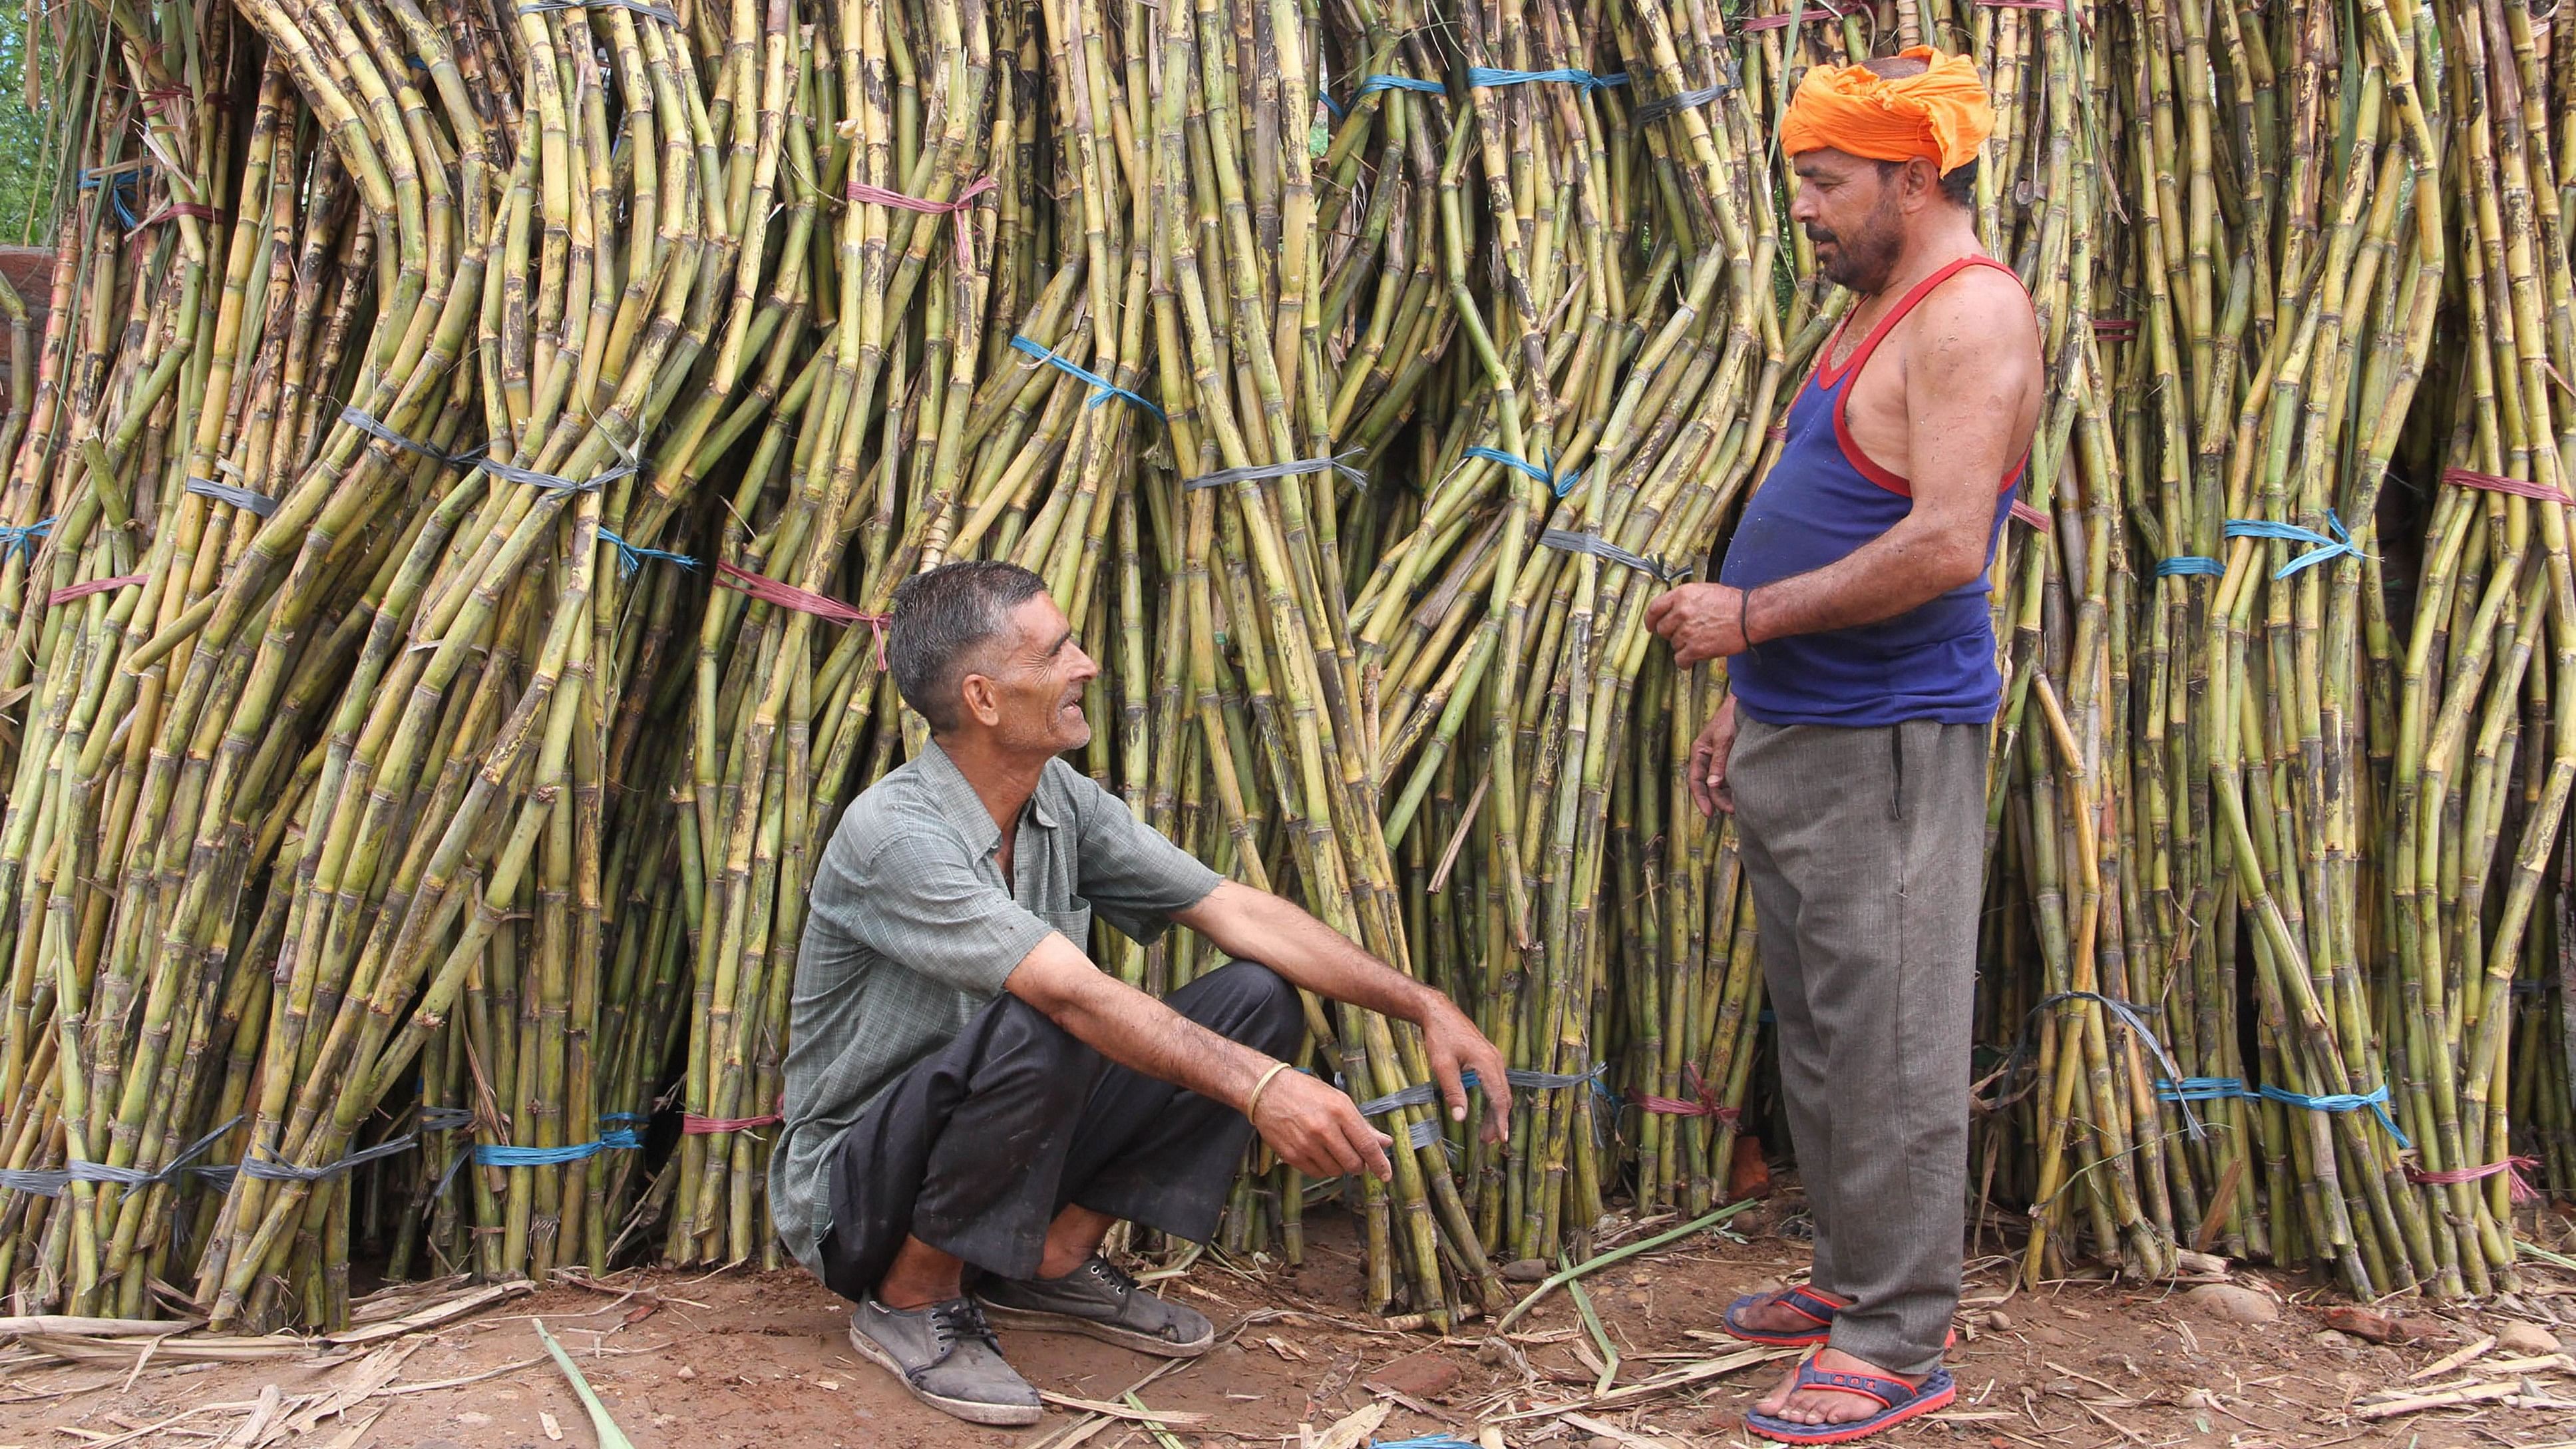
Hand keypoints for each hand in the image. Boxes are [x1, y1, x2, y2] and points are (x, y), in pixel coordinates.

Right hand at [1250, 1069, 1394, 1181]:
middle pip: (1353, 1163)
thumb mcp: (1338, 1100)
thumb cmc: (1305, 1092)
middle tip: (1353, 1156)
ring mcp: (1306, 1144)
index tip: (1385, 1174)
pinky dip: (1322, 1168)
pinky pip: (1317, 1173)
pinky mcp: (1292, 1155)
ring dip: (1339, 1165)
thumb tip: (1385, 1142)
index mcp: (1339, 1111)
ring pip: (1336, 1171)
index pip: (1366, 1144)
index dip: (1379, 1163)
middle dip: (1358, 1164)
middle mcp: (1323, 1129)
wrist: (1267, 1091)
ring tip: (1331, 1149)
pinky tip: (1317, 1153)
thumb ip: (1362, 1125)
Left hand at [1420, 999, 1513, 1143]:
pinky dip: (1493, 1098)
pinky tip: (1485, 1109)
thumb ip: (1454, 1092)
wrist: (1439, 1012)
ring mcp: (1493, 1057)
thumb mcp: (1443, 1067)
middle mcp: (1496, 1060)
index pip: (1499, 1099)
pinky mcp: (1488, 1057)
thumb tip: (1460, 1118)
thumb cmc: (1439, 1037)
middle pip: (1503, 1096)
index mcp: (1487, 1063)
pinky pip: (1496, 1082)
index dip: (1500, 1121)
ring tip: (1486, 1131)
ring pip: (1501, 1090)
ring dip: (1495, 1111)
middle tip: (1489, 1140)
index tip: (1500, 1139)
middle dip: (1498, 1120)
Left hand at [1645, 582, 1750, 667]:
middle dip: (1671, 633)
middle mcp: (1681, 612)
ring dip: (1683, 646)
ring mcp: (1687, 631)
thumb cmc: (1731, 602)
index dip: (1650, 620)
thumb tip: (1672, 609)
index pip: (1654, 609)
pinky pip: (1680, 660)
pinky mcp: (1696, 649)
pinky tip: (1692, 659)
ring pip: (1674, 645)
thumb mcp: (1704, 591)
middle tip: (1686, 633)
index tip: (1650, 626)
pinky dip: (1685, 662)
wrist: (1750, 616)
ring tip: (1700, 641)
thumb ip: (1684, 599)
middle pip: (1662, 629)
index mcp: (1681, 595)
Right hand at [1688, 695, 1738, 818]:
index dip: (1701, 798)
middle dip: (1718, 800)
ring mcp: (1719, 760)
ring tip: (1739, 805)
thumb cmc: (1730, 718)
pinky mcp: (1730, 759)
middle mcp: (1707, 759)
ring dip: (1727, 795)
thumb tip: (1713, 785)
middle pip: (1708, 786)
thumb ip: (1719, 762)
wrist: (1746, 705)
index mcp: (1699, 753)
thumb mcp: (1724, 740)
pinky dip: (1734, 787)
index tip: (1709, 813)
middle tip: (1733, 810)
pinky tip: (1743, 794)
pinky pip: (1729, 778)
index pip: (1695, 781)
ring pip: (1720, 784)